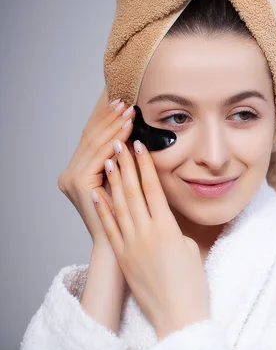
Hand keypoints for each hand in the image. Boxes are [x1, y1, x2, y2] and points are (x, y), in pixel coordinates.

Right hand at [57, 92, 135, 247]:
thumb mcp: (121, 183)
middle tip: (127, 103)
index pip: (91, 140)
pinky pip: (100, 156)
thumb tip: (133, 136)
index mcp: (76, 174)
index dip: (106, 121)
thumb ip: (120, 162)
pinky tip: (127, 130)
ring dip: (114, 126)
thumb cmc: (125, 218)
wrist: (118, 246)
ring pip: (95, 144)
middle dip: (110, 119)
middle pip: (91, 138)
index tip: (122, 106)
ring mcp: (71, 180)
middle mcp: (69, 175)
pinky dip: (114, 141)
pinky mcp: (79, 184)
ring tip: (130, 113)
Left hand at [92, 138, 209, 339]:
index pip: (153, 189)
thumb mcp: (188, 247)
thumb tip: (161, 218)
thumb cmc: (191, 283)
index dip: (146, 165)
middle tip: (120, 142)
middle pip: (133, 191)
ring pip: (119, 205)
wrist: (178, 314)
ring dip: (113, 180)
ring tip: (108, 159)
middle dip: (126, 165)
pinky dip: (103, 209)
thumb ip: (173, 227)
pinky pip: (110, 228)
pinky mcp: (122, 257)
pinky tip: (97, 193)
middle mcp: (146, 232)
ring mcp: (131, 245)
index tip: (140, 147)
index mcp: (167, 228)